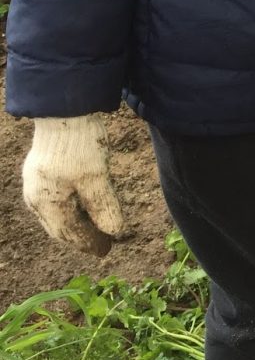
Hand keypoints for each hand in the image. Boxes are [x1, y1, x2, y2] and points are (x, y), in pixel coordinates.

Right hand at [22, 114, 123, 255]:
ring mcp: (35, 183)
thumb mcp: (96, 177)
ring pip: (57, 213)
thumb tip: (114, 232)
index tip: (107, 249)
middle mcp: (35, 197)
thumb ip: (103, 206)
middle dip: (82, 236)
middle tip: (103, 243)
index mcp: (46, 202)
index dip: (89, 243)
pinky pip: (55, 200)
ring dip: (77, 222)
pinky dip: (71, 208)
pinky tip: (84, 204)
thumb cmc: (78, 144)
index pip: (70, 233)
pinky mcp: (40, 171)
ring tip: (96, 227)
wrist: (63, 109)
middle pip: (60, 226)